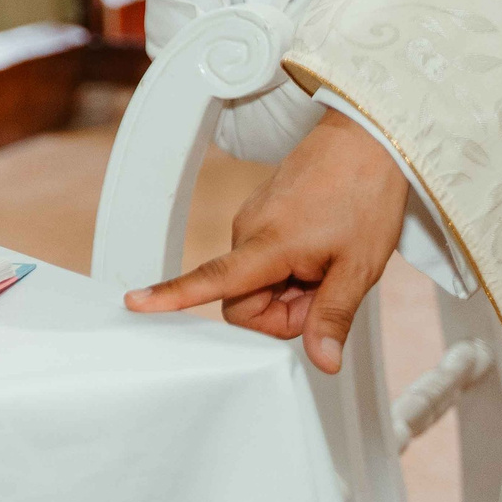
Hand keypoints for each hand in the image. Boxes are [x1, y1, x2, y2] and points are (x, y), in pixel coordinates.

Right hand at [123, 110, 407, 372]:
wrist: (366, 141)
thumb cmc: (364, 197)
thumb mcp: (359, 267)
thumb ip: (332, 316)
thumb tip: (323, 360)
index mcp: (267, 245)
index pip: (211, 280)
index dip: (172, 296)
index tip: (134, 303)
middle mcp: (247, 232)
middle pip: (243, 300)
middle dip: (282, 311)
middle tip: (325, 291)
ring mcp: (252, 221)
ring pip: (256, 282)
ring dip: (290, 289)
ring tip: (329, 264)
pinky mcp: (261, 216)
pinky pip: (263, 261)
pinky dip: (290, 269)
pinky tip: (320, 250)